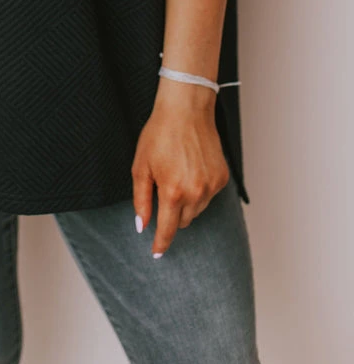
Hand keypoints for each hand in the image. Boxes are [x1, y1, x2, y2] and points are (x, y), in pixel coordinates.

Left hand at [131, 80, 229, 257]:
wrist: (186, 110)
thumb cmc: (159, 134)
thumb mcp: (141, 167)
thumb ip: (141, 200)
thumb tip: (142, 226)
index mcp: (173, 192)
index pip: (168, 230)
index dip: (161, 243)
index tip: (157, 253)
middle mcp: (196, 193)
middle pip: (183, 222)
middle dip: (172, 215)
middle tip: (164, 191)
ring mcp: (212, 186)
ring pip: (197, 210)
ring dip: (186, 203)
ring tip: (177, 175)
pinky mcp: (222, 178)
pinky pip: (209, 195)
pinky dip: (199, 191)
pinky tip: (191, 170)